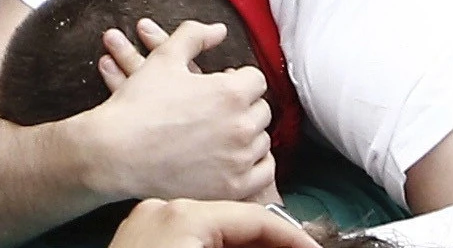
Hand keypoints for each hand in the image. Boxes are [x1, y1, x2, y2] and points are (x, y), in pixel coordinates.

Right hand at [86, 20, 276, 203]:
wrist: (114, 153)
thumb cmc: (138, 105)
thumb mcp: (164, 58)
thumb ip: (195, 36)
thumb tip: (219, 30)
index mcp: (230, 92)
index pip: (256, 80)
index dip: (238, 80)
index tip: (224, 86)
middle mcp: (240, 126)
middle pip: (261, 110)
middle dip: (244, 107)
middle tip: (222, 111)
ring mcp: (237, 159)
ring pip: (261, 142)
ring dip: (248, 135)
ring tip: (225, 134)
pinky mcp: (231, 188)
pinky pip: (263, 174)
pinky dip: (254, 166)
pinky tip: (237, 160)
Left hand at [110, 200, 317, 247]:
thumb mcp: (207, 246)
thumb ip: (248, 240)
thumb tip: (286, 241)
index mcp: (185, 215)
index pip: (255, 218)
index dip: (291, 236)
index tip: (312, 247)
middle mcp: (166, 208)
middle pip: (235, 216)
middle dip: (268, 235)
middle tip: (296, 245)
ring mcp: (149, 219)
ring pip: (212, 220)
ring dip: (243, 236)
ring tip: (268, 244)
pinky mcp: (140, 234)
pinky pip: (188, 230)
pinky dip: (214, 238)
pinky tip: (232, 245)